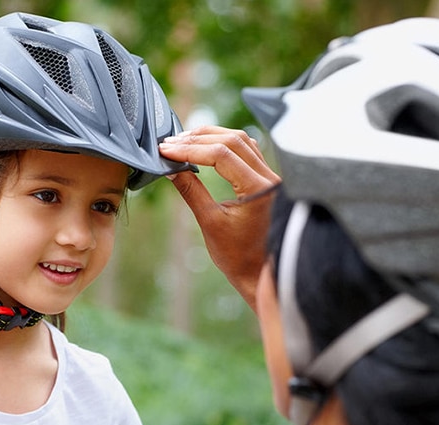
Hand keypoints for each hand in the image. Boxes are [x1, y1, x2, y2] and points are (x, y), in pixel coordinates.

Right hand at [160, 125, 280, 309]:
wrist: (260, 273)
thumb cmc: (238, 256)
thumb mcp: (209, 222)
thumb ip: (191, 190)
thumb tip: (171, 168)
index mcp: (258, 189)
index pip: (221, 154)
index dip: (190, 149)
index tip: (167, 150)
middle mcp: (269, 178)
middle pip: (232, 140)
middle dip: (198, 139)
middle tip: (170, 142)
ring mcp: (271, 177)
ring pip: (241, 141)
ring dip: (211, 136)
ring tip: (184, 140)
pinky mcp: (266, 180)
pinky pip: (247, 150)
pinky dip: (225, 144)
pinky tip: (207, 146)